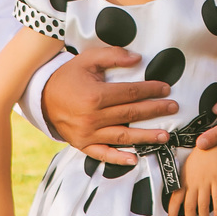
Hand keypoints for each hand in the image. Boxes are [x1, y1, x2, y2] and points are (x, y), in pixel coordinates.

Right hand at [42, 43, 175, 164]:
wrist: (42, 97)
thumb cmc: (70, 76)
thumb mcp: (88, 59)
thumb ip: (113, 55)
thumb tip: (138, 59)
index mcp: (94, 96)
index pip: (130, 93)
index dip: (150, 90)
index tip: (166, 89)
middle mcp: (92, 117)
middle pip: (130, 115)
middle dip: (155, 111)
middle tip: (173, 108)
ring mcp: (87, 134)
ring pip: (122, 137)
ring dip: (146, 137)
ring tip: (165, 136)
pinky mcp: (82, 145)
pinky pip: (102, 154)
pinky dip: (118, 159)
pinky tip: (135, 159)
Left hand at [168, 145, 216, 215]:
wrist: (213, 144)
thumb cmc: (199, 156)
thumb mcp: (186, 168)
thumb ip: (183, 182)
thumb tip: (178, 196)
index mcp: (183, 180)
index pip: (174, 200)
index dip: (172, 214)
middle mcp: (193, 183)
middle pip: (189, 207)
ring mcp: (206, 182)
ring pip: (203, 205)